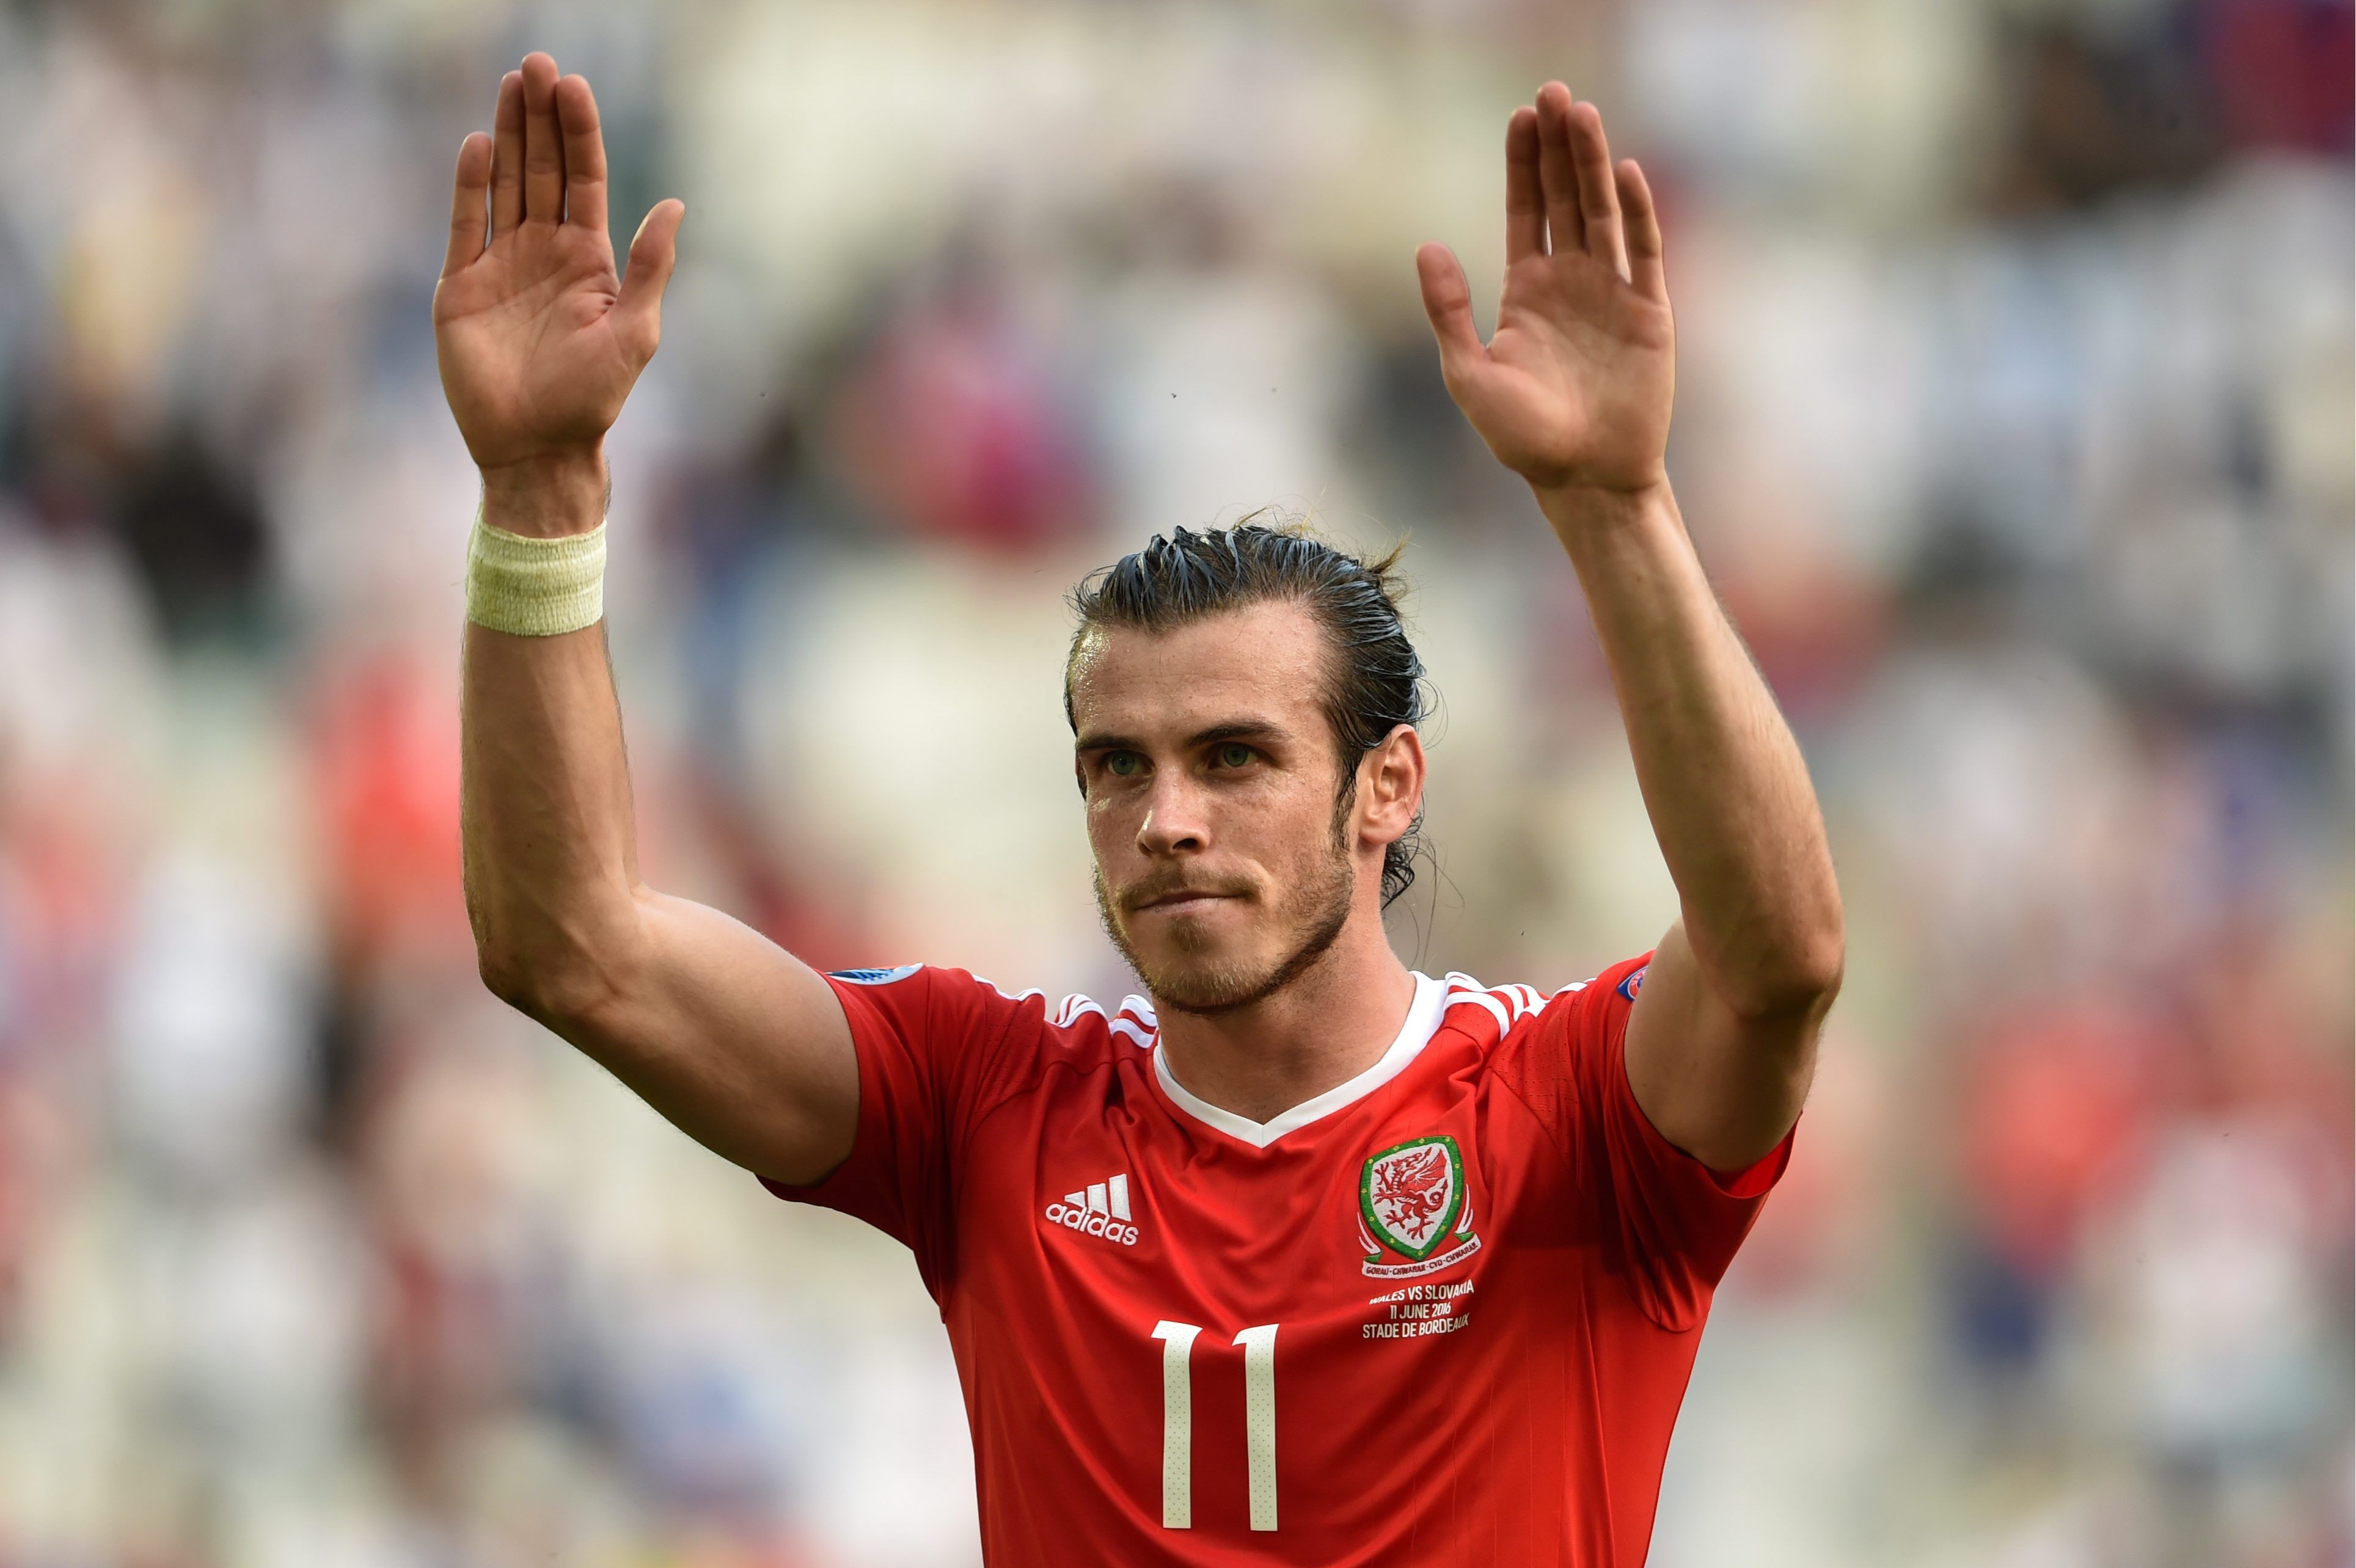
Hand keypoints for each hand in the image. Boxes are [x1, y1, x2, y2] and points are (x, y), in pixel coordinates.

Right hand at [434, 54, 683, 511]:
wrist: (537, 447)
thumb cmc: (592, 399)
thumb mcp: (634, 332)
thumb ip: (650, 267)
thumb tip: (675, 205)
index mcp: (587, 259)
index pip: (582, 180)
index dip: (578, 133)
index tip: (573, 85)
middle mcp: (543, 251)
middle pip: (541, 169)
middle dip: (540, 118)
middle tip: (536, 64)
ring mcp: (500, 264)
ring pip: (504, 184)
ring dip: (508, 135)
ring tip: (511, 84)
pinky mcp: (461, 284)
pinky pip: (465, 223)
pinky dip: (470, 185)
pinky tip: (479, 144)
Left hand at [1416, 85, 1672, 499]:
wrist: (1584, 478)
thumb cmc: (1523, 438)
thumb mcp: (1470, 374)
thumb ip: (1448, 311)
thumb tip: (1425, 247)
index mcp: (1528, 292)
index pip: (1527, 212)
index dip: (1523, 164)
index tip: (1520, 116)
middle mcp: (1571, 282)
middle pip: (1565, 198)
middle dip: (1558, 147)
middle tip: (1552, 92)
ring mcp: (1612, 292)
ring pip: (1603, 212)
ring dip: (1593, 164)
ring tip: (1582, 114)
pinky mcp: (1649, 312)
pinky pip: (1645, 251)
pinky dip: (1637, 212)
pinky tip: (1624, 174)